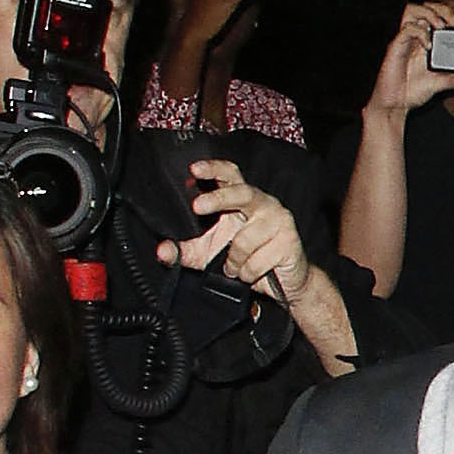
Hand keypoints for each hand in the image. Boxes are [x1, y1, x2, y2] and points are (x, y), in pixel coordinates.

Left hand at [159, 162, 311, 302]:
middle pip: (242, 193)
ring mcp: (279, 221)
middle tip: (198, 206)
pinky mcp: (290, 241)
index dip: (214, 168)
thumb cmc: (248, 262)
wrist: (287, 284)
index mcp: (243, 200)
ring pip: (244, 239)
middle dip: (219, 198)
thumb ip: (185, 251)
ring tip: (234, 268)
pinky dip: (249, 272)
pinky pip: (258, 260)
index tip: (194, 169)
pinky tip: (252, 273)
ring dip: (234, 261)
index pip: (230, 175)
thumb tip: (162, 251)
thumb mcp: (209, 256)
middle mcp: (263, 204)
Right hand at [366, 1, 453, 119]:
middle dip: (442, 9)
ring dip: (429, 14)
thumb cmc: (412, 91)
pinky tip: (428, 45)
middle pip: (426, 8)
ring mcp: (405, 40)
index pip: (441, 20)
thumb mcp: (440, 84)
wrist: (395, 104)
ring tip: (441, 26)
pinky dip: (419, 33)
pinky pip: (406, 29)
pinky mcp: (395, 46)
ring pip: (413, 11)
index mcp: (427, 42)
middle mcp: (416, 37)